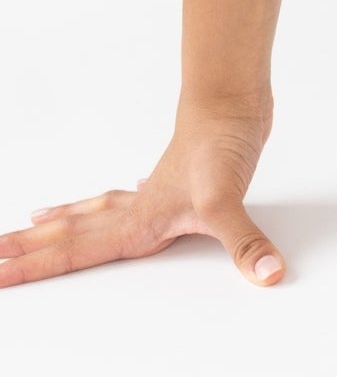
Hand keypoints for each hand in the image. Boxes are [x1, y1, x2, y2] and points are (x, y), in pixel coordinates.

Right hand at [0, 101, 283, 290]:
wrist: (231, 100)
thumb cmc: (221, 144)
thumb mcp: (228, 202)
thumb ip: (245, 244)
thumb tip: (266, 276)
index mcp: (137, 222)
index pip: (73, 253)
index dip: (33, 268)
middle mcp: (138, 207)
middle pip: (70, 233)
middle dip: (29, 248)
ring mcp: (154, 190)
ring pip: (95, 211)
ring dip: (63, 222)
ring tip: (33, 222)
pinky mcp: (175, 177)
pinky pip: (132, 193)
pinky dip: (118, 199)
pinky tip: (126, 194)